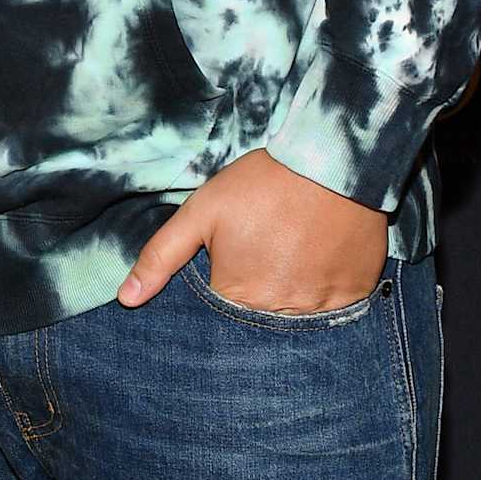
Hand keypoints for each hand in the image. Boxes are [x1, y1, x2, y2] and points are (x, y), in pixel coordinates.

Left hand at [116, 147, 388, 311]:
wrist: (329, 162)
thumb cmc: (260, 184)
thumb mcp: (201, 212)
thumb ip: (161, 257)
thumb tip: (126, 299)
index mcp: (237, 297)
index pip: (220, 315)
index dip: (224, 286)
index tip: (233, 262)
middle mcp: (279, 314)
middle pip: (260, 318)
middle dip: (258, 294)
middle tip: (268, 253)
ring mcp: (321, 308)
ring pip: (297, 315)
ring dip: (291, 292)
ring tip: (293, 252)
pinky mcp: (354, 297)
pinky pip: (335, 307)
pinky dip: (325, 289)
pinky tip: (320, 258)